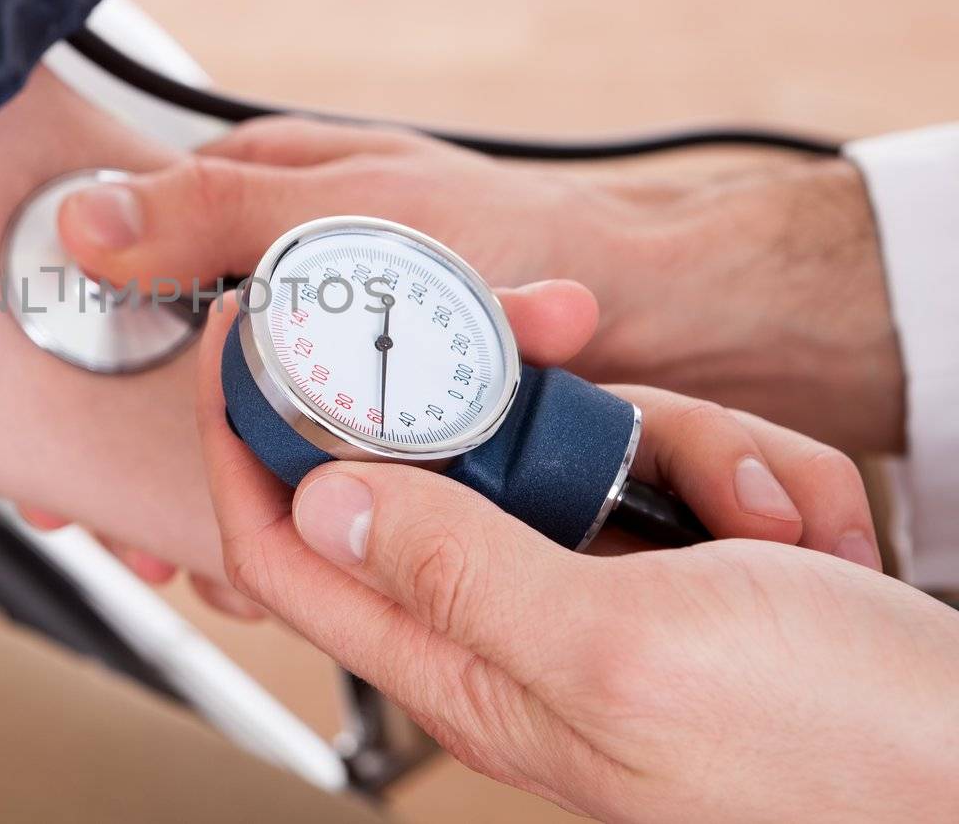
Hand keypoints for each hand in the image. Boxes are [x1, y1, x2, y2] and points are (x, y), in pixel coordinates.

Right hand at [59, 117, 903, 452]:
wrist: (662, 300)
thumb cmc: (522, 223)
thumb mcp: (355, 206)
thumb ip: (222, 214)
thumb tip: (88, 218)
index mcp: (259, 194)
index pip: (137, 260)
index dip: (96, 344)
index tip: (65, 432)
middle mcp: (285, 262)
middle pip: (173, 354)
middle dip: (135, 445)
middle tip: (104, 518)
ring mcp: (329, 330)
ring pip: (233, 412)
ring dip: (201, 482)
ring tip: (160, 544)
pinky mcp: (374, 392)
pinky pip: (301, 448)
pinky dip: (278, 496)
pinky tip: (255, 535)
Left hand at [195, 298, 957, 822]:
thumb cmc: (837, 754)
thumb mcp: (621, 647)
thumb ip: (456, 572)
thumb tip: (324, 502)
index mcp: (467, 664)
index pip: (292, 549)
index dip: (247, 441)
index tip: (245, 334)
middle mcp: (514, 623)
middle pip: (438, 462)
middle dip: (505, 388)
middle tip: (567, 328)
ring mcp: (600, 585)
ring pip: (568, 439)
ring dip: (676, 441)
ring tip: (766, 514)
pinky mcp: (675, 555)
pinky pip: (667, 458)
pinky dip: (741, 467)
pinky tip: (801, 528)